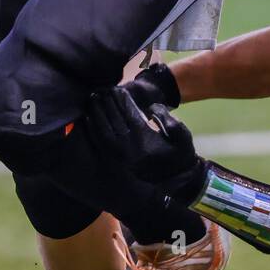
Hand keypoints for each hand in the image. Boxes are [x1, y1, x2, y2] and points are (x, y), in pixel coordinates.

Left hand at [86, 86, 206, 197]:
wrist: (177, 181)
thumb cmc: (180, 155)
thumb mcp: (181, 134)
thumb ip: (166, 118)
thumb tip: (151, 106)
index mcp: (144, 137)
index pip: (128, 113)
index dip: (121, 99)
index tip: (117, 89)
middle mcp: (128, 146)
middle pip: (113, 118)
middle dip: (106, 102)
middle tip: (101, 90)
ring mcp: (119, 154)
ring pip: (102, 129)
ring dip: (96, 113)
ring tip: (92, 99)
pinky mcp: (115, 161)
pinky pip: (99, 142)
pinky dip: (92, 128)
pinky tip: (88, 118)